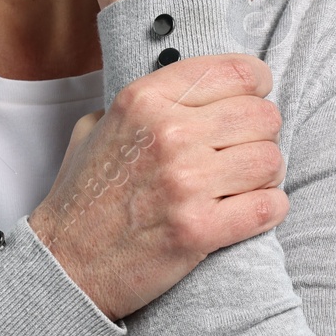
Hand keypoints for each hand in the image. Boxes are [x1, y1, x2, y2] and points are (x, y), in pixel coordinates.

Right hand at [30, 53, 285, 322]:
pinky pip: (269, 206)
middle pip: (262, 116)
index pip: (234, 71)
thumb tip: (188, 88)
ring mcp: (185, 184)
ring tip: (245, 185)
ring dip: (266, 175)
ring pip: (271, 161)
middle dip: (261, 135)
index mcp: (144, 101)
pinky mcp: (199, 230)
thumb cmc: (84, 197)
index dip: (257, 84)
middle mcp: (168, 135)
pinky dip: (269, 209)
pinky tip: (251, 212)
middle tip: (244, 152)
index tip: (254, 98)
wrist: (64, 264)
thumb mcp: (97, 126)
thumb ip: (141, 103)